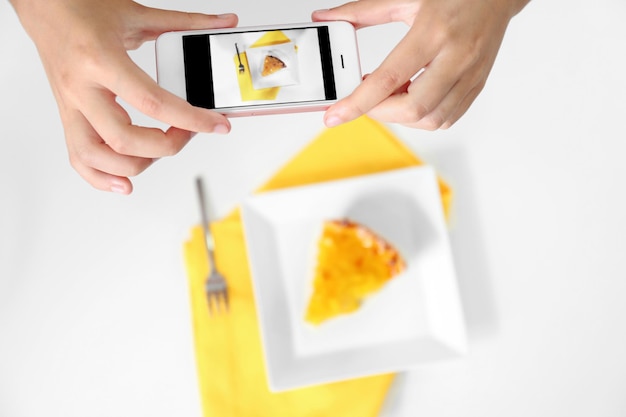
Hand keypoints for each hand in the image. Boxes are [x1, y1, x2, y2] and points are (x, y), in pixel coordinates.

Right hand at [10, 0, 237, 193]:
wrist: (42, 6)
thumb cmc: (81, 8)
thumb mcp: (136, 13)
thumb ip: (184, 22)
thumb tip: (223, 22)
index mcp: (100, 60)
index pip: (152, 103)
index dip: (191, 119)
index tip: (216, 125)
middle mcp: (82, 88)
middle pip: (124, 140)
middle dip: (166, 146)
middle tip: (186, 132)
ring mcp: (71, 105)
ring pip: (96, 156)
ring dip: (135, 165)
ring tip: (160, 152)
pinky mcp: (67, 115)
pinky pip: (77, 157)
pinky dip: (100, 177)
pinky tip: (124, 182)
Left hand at [313, 0, 528, 129]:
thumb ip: (362, 12)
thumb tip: (328, 19)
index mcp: (433, 32)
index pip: (388, 79)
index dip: (357, 103)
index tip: (335, 115)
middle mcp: (455, 57)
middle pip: (413, 109)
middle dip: (380, 113)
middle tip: (365, 100)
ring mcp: (470, 74)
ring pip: (432, 120)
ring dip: (402, 118)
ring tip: (391, 97)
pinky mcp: (477, 85)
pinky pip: (448, 118)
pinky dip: (423, 118)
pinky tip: (412, 100)